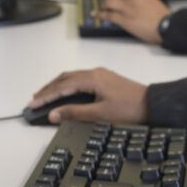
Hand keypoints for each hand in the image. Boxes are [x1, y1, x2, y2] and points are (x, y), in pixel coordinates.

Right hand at [28, 68, 147, 123]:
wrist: (153, 104)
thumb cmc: (130, 109)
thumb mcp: (100, 114)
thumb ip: (75, 113)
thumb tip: (54, 113)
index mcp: (92, 78)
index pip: (62, 86)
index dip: (46, 95)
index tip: (33, 103)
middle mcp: (95, 73)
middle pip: (64, 78)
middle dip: (48, 88)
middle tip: (34, 98)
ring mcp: (101, 75)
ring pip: (72, 77)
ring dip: (57, 86)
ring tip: (45, 95)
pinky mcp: (106, 80)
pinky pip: (81, 79)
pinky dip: (68, 85)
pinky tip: (66, 92)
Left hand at [93, 0, 170, 44]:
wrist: (166, 26)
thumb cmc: (162, 17)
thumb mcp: (152, 1)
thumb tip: (133, 3)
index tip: (114, 0)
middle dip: (108, 1)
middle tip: (105, 5)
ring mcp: (126, 8)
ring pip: (108, 3)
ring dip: (102, 7)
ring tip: (99, 10)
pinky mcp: (124, 19)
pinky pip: (108, 15)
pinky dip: (99, 14)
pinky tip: (95, 15)